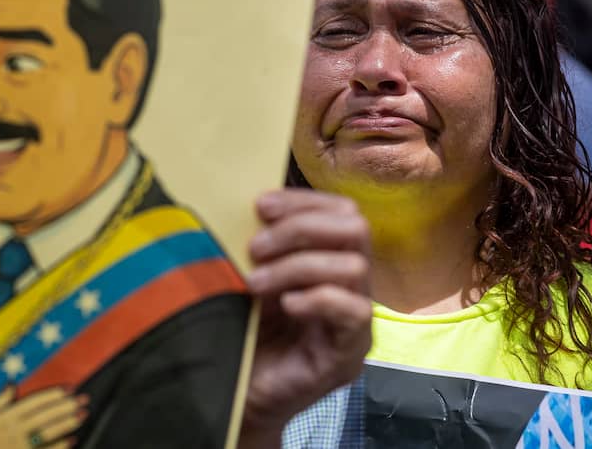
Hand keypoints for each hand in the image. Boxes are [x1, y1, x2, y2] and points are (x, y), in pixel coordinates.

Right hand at [0, 386, 85, 448]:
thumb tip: (12, 384)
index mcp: (5, 418)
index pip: (34, 402)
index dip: (53, 394)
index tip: (69, 389)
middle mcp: (14, 431)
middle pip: (45, 415)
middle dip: (66, 406)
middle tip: (83, 400)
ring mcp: (20, 447)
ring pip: (48, 432)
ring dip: (67, 423)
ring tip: (82, 416)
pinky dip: (59, 447)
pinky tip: (71, 440)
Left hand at [238, 189, 371, 448]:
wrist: (236, 390)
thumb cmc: (245, 329)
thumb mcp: (253, 273)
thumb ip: (263, 242)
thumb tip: (254, 202)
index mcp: (331, 259)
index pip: (342, 210)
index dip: (304, 201)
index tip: (261, 205)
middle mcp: (352, 286)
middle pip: (356, 228)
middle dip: (301, 227)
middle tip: (257, 246)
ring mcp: (356, 321)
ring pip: (353, 267)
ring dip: (298, 266)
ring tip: (256, 282)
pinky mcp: (349, 353)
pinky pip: (354, 312)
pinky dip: (317, 299)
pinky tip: (285, 305)